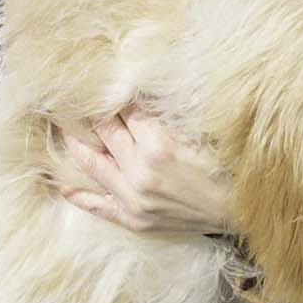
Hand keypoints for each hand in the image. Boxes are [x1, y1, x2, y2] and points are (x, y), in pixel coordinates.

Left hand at [54, 102, 237, 238]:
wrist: (241, 211)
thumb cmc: (228, 166)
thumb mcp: (202, 130)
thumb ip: (169, 110)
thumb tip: (139, 87)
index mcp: (159, 146)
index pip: (125, 110)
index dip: (115, 93)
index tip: (103, 81)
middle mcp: (140, 173)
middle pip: (104, 132)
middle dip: (89, 111)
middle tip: (72, 96)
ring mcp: (134, 200)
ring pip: (92, 165)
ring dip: (74, 143)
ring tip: (60, 126)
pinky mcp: (135, 221)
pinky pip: (98, 206)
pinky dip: (78, 194)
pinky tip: (60, 182)